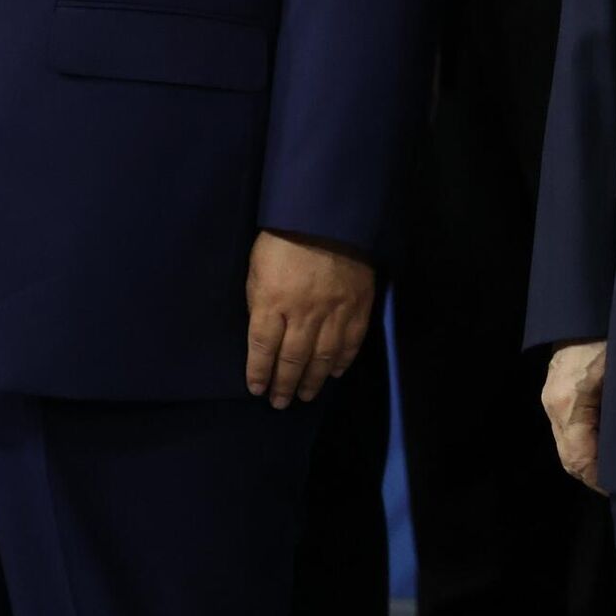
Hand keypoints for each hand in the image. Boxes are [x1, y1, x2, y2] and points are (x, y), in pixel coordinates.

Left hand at [244, 229, 374, 407]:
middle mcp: (304, 312)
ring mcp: (334, 308)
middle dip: (285, 385)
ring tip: (306, 395)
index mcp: (272, 302)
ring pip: (323, 356)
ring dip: (313, 380)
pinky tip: (334, 372)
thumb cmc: (282, 240)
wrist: (327, 214)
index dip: (259, 373)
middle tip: (281, 402)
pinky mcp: (358, 302)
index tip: (257, 390)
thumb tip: (264, 334)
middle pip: (293, 359)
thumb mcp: (257, 270)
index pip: (262, 349)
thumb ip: (260, 303)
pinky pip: (352, 340)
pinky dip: (343, 360)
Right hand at [543, 340, 608, 494]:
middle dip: (595, 473)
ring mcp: (552, 395)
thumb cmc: (612, 332)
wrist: (588, 302)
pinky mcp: (557, 387)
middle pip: (570, 456)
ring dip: (589, 457)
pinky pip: (568, 425)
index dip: (600, 479)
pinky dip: (585, 439)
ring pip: (567, 442)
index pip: (578, 459)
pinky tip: (606, 441)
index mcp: (567, 403)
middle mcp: (553, 403)